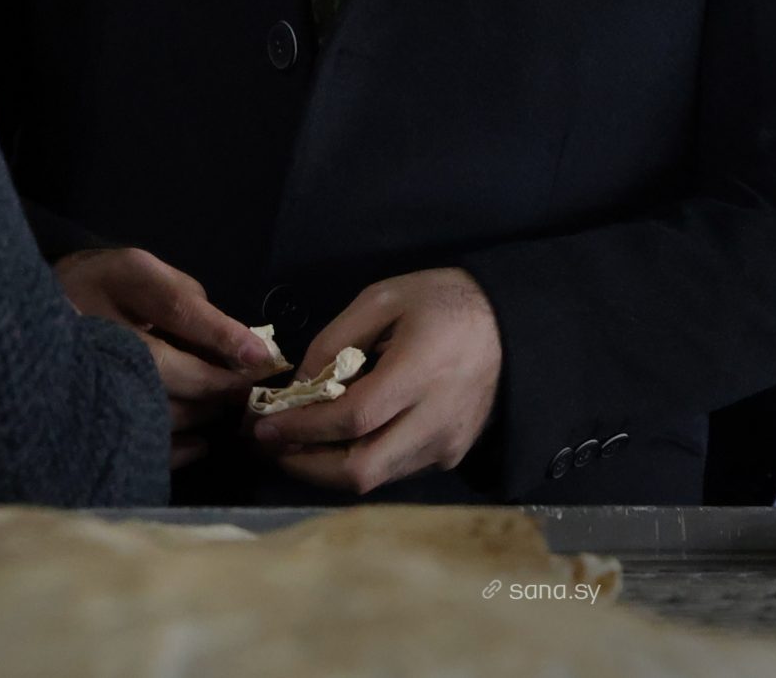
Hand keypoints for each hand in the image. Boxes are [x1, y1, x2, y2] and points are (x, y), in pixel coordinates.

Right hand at [56, 247, 280, 467]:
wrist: (34, 311)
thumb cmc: (109, 289)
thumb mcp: (147, 275)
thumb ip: (190, 304)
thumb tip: (235, 347)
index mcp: (120, 280)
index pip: (176, 307)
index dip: (220, 334)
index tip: (260, 358)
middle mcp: (96, 324)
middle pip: (162, 366)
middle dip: (214, 384)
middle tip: (248, 393)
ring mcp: (80, 372)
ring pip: (150, 407)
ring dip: (199, 414)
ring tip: (222, 409)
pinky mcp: (78, 413)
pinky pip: (131, 440)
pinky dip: (174, 448)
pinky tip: (198, 442)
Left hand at [250, 267, 501, 495]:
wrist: (512, 324)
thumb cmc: (444, 302)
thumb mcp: (384, 298)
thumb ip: (335, 340)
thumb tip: (298, 385)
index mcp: (420, 372)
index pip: (352, 419)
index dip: (302, 428)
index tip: (264, 426)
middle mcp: (436, 419)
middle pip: (362, 469)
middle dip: (306, 466)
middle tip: (273, 446)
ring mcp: (447, 444)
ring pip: (376, 478)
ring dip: (329, 469)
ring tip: (297, 444)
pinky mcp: (452, 455)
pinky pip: (396, 471)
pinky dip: (361, 462)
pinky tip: (341, 440)